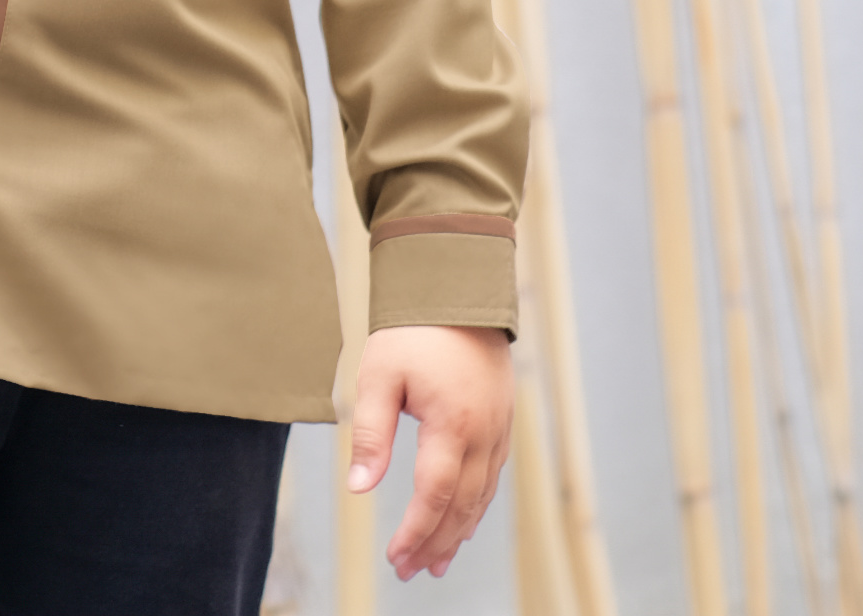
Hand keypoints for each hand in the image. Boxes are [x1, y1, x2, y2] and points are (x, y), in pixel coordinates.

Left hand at [346, 323, 512, 580]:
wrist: (459, 290)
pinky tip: (460, 519)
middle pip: (462, 505)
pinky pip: (492, 477)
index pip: (434, 495)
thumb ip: (371, 434)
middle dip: (435, 542)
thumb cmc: (414, 330)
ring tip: (435, 561)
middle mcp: (484, 434)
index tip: (395, 558)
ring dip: (458, 532)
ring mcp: (498, 429)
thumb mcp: (379, 375)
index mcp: (453, 424)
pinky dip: (475, 505)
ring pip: (482, 496)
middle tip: (412, 572)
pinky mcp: (502, 421)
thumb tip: (360, 487)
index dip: (415, 531)